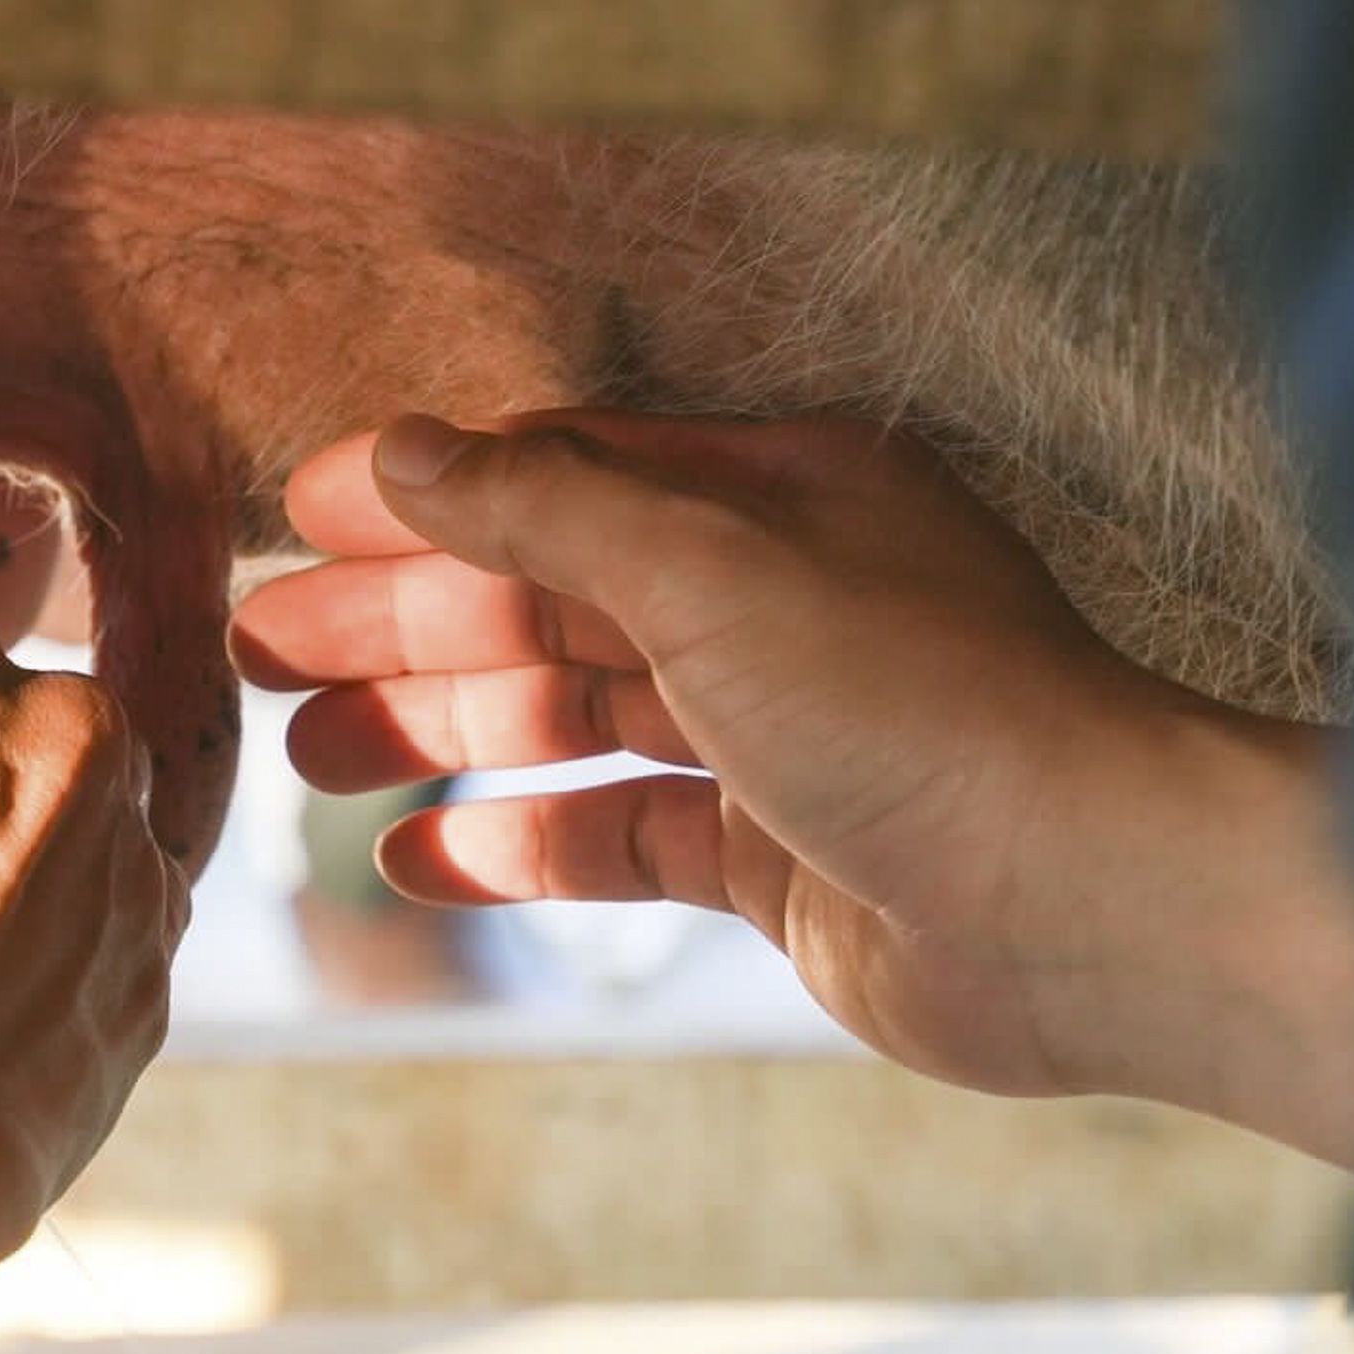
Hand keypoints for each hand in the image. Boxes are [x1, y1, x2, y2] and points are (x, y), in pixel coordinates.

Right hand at [235, 412, 1353, 1169]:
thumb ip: (548, 511)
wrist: (1090, 903)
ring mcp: (780, 735)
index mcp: (777, 494)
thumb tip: (404, 450)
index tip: (294, 526)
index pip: (563, 475)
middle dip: (407, 626)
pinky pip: (624, 841)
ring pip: (576, 722)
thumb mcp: (713, 571)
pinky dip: (526, 847)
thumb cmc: (929, 708)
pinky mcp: (781, 859)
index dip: (425, 500)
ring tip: (309, 760)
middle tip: (263, 659)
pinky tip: (425, 859)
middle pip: (552, 599)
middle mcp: (779, 601)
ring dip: (444, 733)